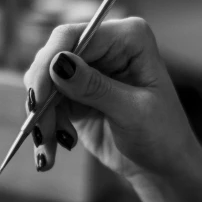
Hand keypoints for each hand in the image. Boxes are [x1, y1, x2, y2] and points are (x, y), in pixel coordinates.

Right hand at [24, 18, 200, 183]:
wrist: (162, 165)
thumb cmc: (162, 135)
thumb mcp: (132, 112)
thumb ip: (95, 87)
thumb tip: (58, 63)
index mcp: (128, 38)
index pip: (74, 37)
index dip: (49, 63)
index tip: (38, 98)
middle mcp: (105, 47)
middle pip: (52, 57)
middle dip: (42, 96)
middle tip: (40, 130)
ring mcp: (87, 70)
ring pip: (44, 83)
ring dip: (41, 118)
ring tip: (49, 147)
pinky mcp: (74, 94)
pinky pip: (46, 104)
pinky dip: (44, 128)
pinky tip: (51, 152)